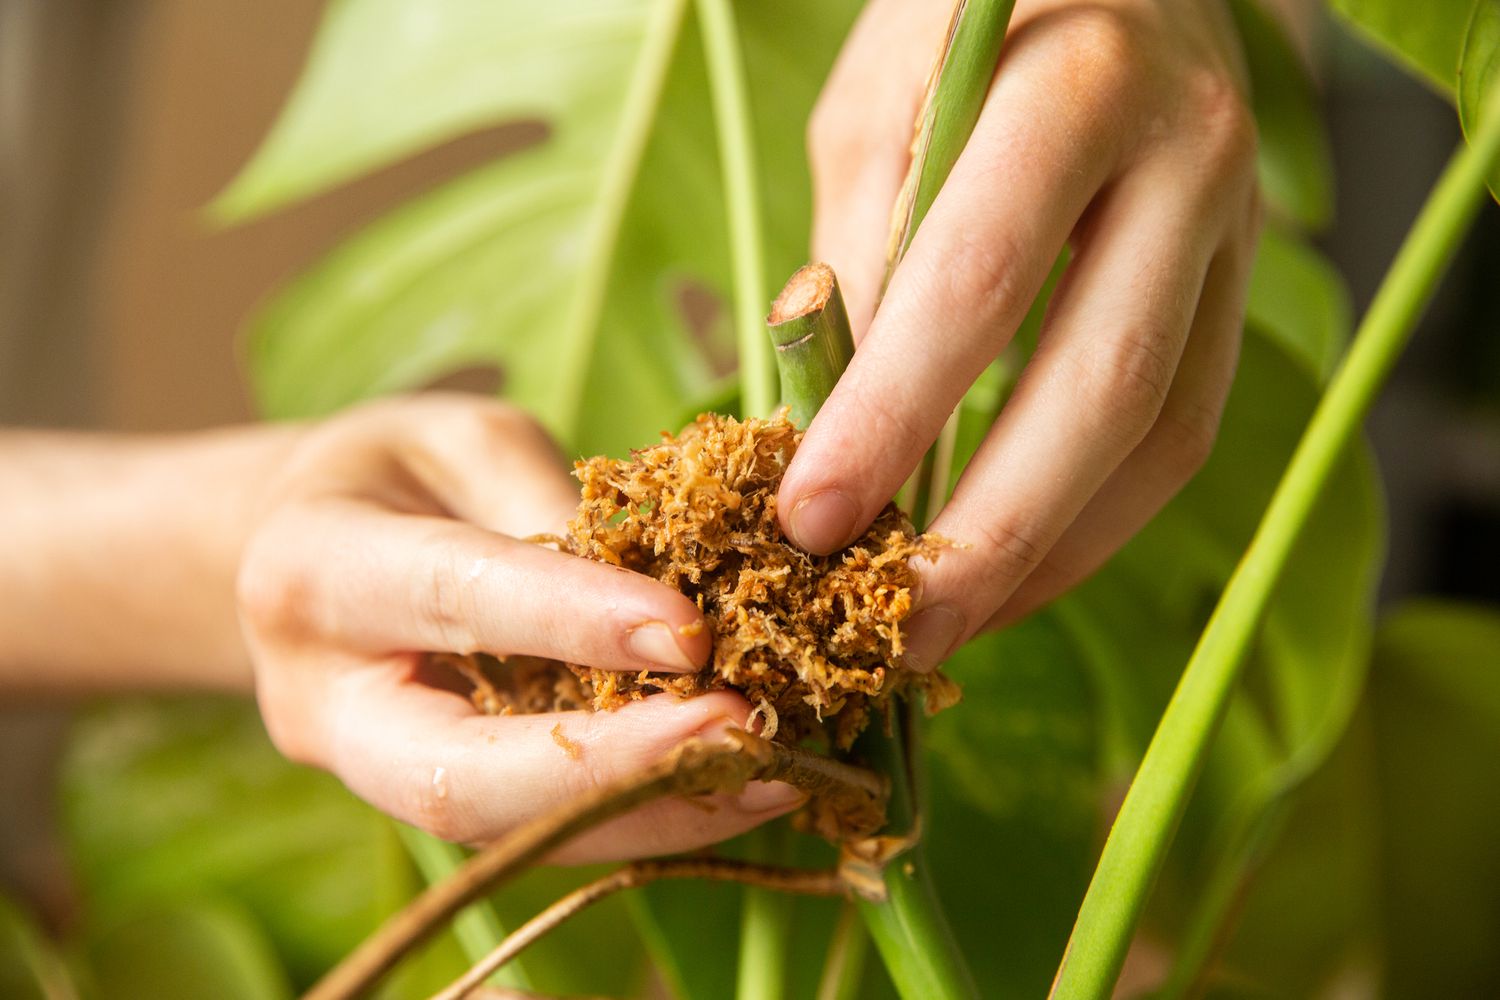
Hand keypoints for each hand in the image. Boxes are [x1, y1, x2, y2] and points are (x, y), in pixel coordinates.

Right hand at [237, 395, 801, 857]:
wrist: (303, 547)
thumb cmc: (393, 471)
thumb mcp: (467, 443)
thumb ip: (550, 510)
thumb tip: (670, 600)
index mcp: (317, 568)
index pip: (454, 599)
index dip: (572, 620)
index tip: (692, 630)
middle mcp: (327, 700)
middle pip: (460, 777)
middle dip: (612, 770)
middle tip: (743, 737)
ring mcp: (371, 774)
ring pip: (511, 828)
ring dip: (652, 808)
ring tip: (774, 772)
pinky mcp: (432, 804)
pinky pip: (538, 825)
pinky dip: (642, 810)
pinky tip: (736, 783)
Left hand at [782, 0, 1259, 665]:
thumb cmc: (963, 30)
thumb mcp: (876, 109)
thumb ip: (862, 255)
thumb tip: (833, 426)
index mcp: (1075, 87)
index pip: (978, 282)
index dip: (892, 419)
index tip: (811, 522)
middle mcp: (1185, 159)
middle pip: (1101, 384)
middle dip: (991, 531)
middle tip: (897, 628)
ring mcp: (1234, 232)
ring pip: (1161, 432)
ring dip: (1052, 553)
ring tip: (951, 627)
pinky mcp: (1241, 291)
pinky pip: (1180, 433)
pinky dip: (1095, 520)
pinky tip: (1015, 571)